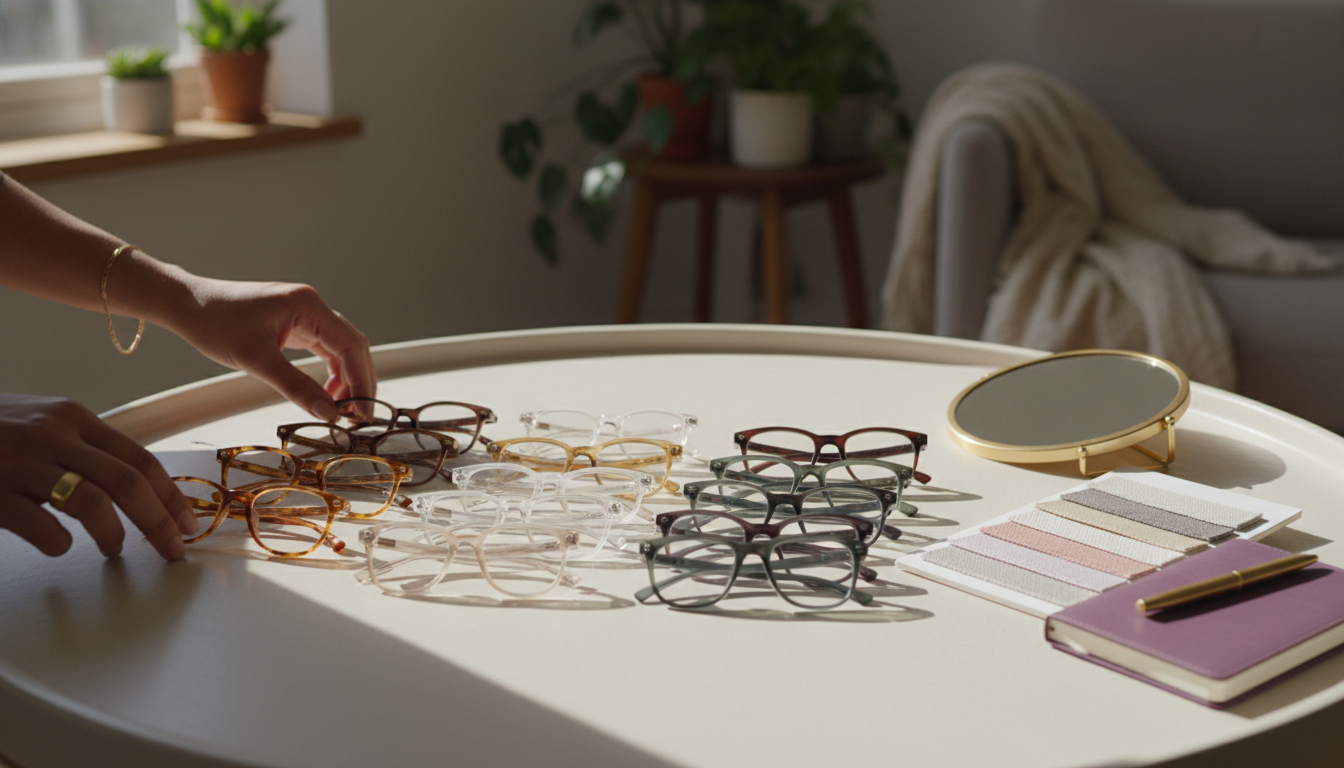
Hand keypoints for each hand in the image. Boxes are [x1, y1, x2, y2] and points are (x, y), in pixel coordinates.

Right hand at [0, 394, 196, 559]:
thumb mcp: (41, 425)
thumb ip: (82, 448)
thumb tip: (134, 487)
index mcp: (73, 418)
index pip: (139, 460)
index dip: (170, 496)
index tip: (188, 525)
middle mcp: (52, 435)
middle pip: (127, 482)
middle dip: (159, 521)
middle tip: (173, 551)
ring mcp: (21, 462)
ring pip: (91, 502)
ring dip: (115, 534)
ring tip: (115, 550)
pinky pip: (40, 524)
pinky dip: (59, 542)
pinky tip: (59, 546)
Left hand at [169, 278, 375, 420]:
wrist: (186, 304)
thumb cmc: (215, 322)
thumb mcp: (257, 360)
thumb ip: (296, 386)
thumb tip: (328, 412)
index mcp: (308, 306)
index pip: (350, 345)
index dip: (361, 380)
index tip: (363, 411)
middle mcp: (311, 306)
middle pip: (352, 345)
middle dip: (358, 380)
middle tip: (358, 414)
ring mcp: (304, 313)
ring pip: (340, 347)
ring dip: (345, 377)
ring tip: (340, 407)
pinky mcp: (294, 323)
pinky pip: (324, 347)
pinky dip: (330, 370)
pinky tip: (325, 391)